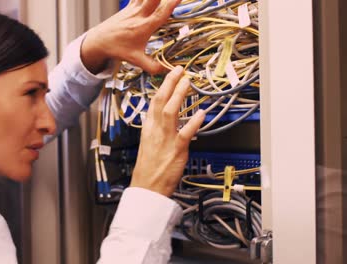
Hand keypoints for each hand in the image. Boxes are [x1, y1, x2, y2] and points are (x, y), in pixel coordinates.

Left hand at [81, 0, 180, 74]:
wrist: (99, 41)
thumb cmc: (117, 49)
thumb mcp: (136, 60)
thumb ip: (153, 66)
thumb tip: (168, 70)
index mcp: (144, 27)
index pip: (161, 13)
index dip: (171, 4)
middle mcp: (139, 15)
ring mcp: (133, 9)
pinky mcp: (128, 6)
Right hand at [130, 66, 205, 196]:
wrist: (146, 186)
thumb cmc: (149, 167)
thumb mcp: (149, 143)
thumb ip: (157, 129)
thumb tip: (165, 118)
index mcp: (148, 128)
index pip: (154, 102)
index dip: (163, 86)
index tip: (170, 74)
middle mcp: (155, 130)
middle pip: (160, 101)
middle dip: (170, 84)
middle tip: (179, 70)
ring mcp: (165, 139)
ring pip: (170, 112)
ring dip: (179, 95)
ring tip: (187, 82)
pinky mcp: (176, 150)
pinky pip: (186, 133)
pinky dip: (194, 122)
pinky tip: (202, 113)